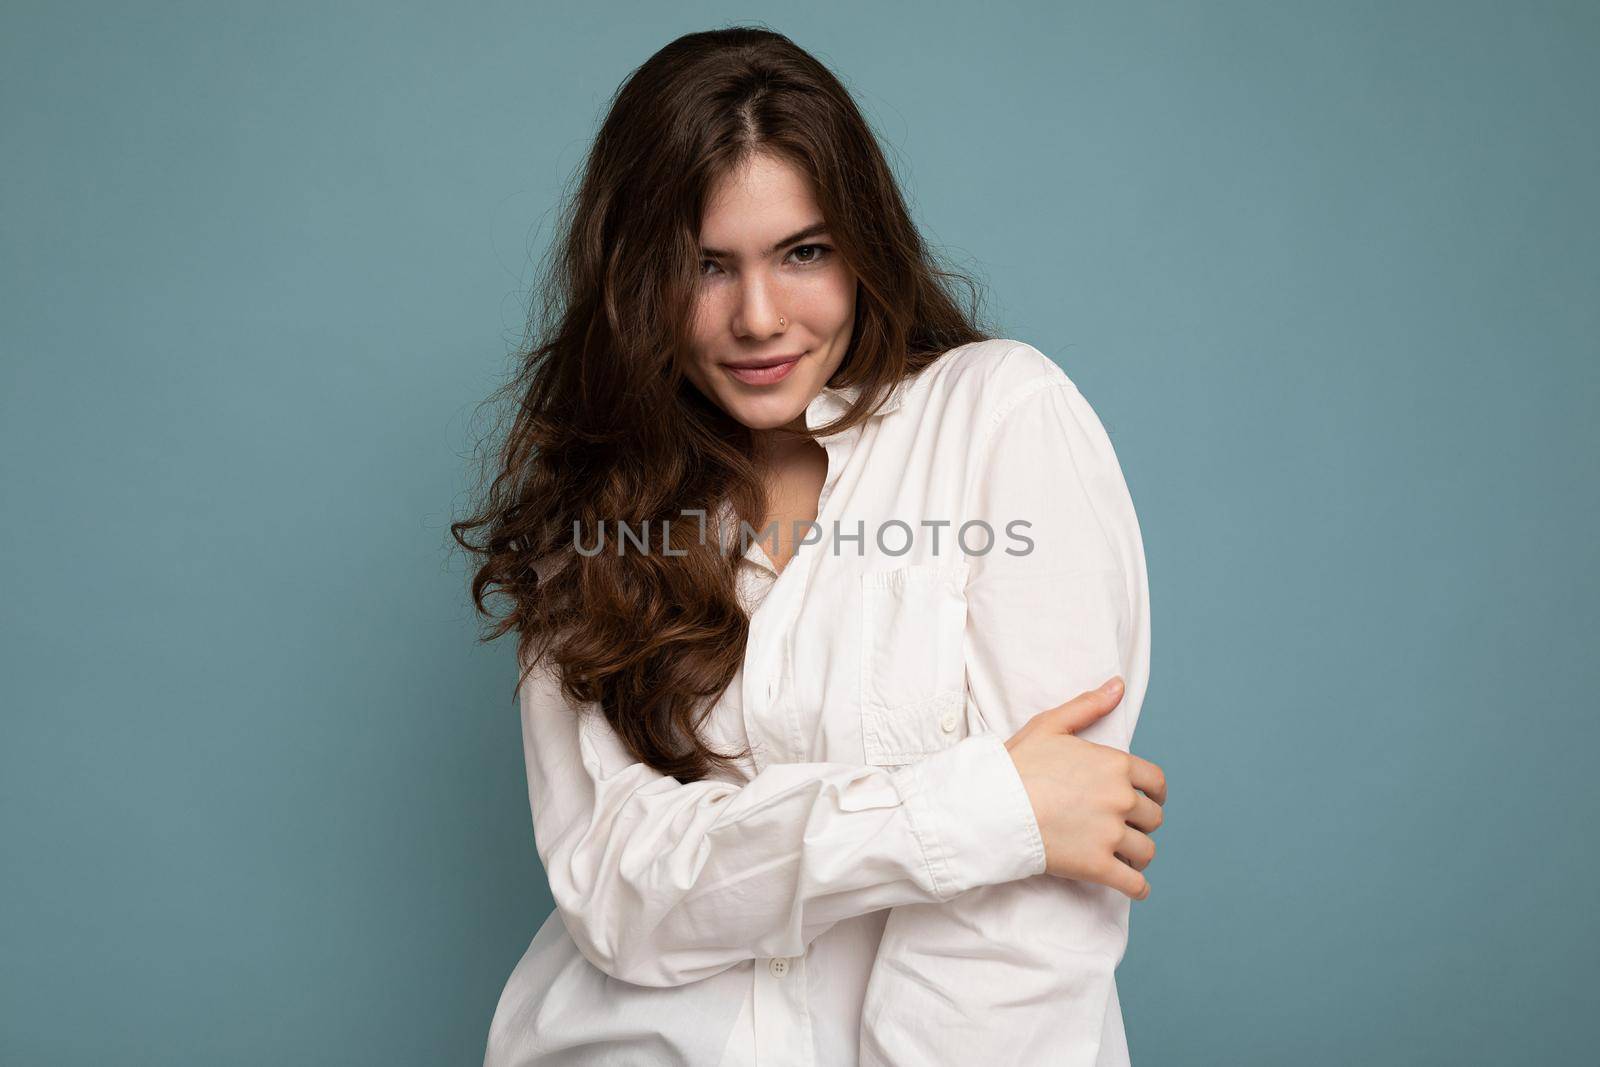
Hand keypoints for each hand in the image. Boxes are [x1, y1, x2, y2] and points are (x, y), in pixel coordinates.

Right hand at [1003, 676, 1166, 899]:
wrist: (990, 806)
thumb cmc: (1016, 764)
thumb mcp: (1050, 725)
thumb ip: (1088, 705)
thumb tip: (1118, 685)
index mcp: (1115, 765)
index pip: (1156, 782)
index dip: (1154, 793)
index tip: (1146, 801)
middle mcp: (1120, 799)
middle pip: (1153, 818)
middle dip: (1142, 823)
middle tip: (1125, 827)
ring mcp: (1111, 835)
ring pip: (1146, 851)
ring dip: (1139, 855)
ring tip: (1126, 856)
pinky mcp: (1097, 866)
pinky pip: (1134, 884)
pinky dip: (1138, 888)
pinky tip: (1134, 886)